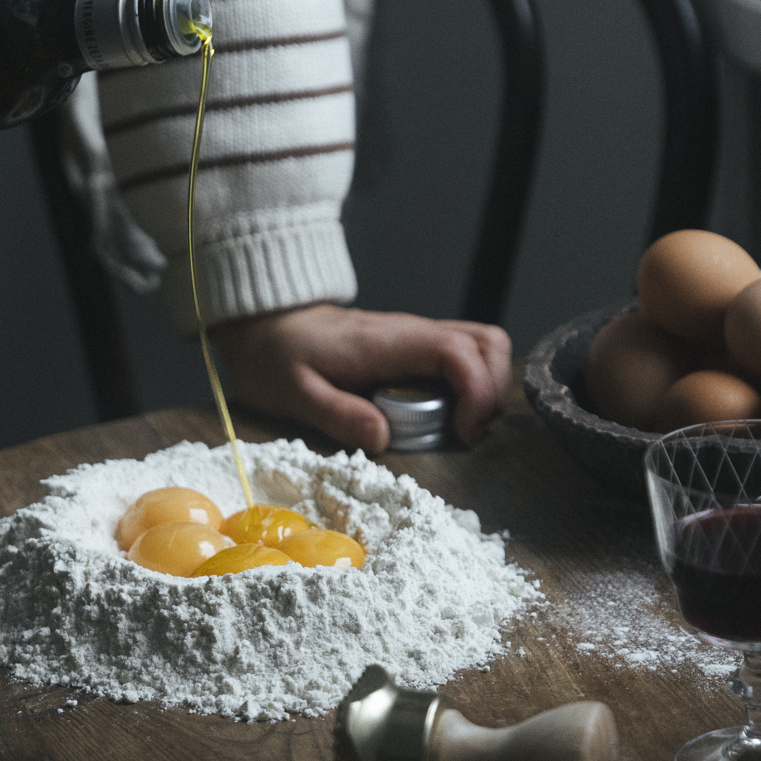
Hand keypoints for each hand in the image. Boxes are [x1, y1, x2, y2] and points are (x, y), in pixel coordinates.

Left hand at [214, 304, 511, 453]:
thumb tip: (382, 438)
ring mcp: (418, 336)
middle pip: (490, 342)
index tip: (464, 433)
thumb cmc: (278, 356)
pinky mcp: (416, 346)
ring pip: (485, 344)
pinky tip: (443, 414)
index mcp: (389, 342)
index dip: (477, 392)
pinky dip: (472, 384)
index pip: (460, 352)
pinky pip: (465, 355)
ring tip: (459, 426)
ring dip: (487, 387)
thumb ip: (337, 414)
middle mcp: (413, 332)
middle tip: (467, 433)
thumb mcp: (293, 393)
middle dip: (493, 391)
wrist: (267, 321)